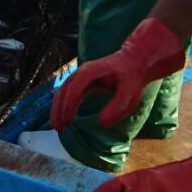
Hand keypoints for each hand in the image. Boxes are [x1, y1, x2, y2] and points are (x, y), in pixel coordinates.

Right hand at [50, 16, 184, 130]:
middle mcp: (83, 71)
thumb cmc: (132, 78)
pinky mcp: (82, 82)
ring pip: (63, 91)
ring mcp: (80, 76)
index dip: (70, 102)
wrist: (133, 63)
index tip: (68, 119)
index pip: (77, 85)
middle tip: (58, 128)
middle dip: (59, 108)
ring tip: (57, 127)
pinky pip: (68, 93)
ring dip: (57, 108)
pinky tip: (63, 118)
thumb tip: (101, 123)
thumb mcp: (129, 94)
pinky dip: (63, 106)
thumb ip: (117, 108)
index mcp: (94, 70)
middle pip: (64, 88)